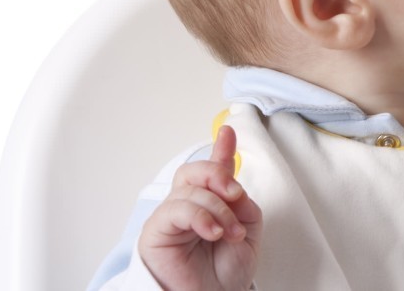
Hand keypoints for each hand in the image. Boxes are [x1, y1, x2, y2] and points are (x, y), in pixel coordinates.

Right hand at [138, 125, 261, 290]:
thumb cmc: (226, 272)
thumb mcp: (246, 230)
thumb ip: (241, 201)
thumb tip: (232, 179)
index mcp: (210, 203)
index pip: (212, 171)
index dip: (221, 149)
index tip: (229, 131)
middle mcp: (187, 206)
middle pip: (194, 171)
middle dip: (217, 173)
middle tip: (235, 193)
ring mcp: (170, 217)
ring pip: (190, 190)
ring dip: (218, 209)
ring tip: (229, 232)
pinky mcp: (157, 231)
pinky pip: (176, 209)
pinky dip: (201, 216)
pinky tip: (214, 232)